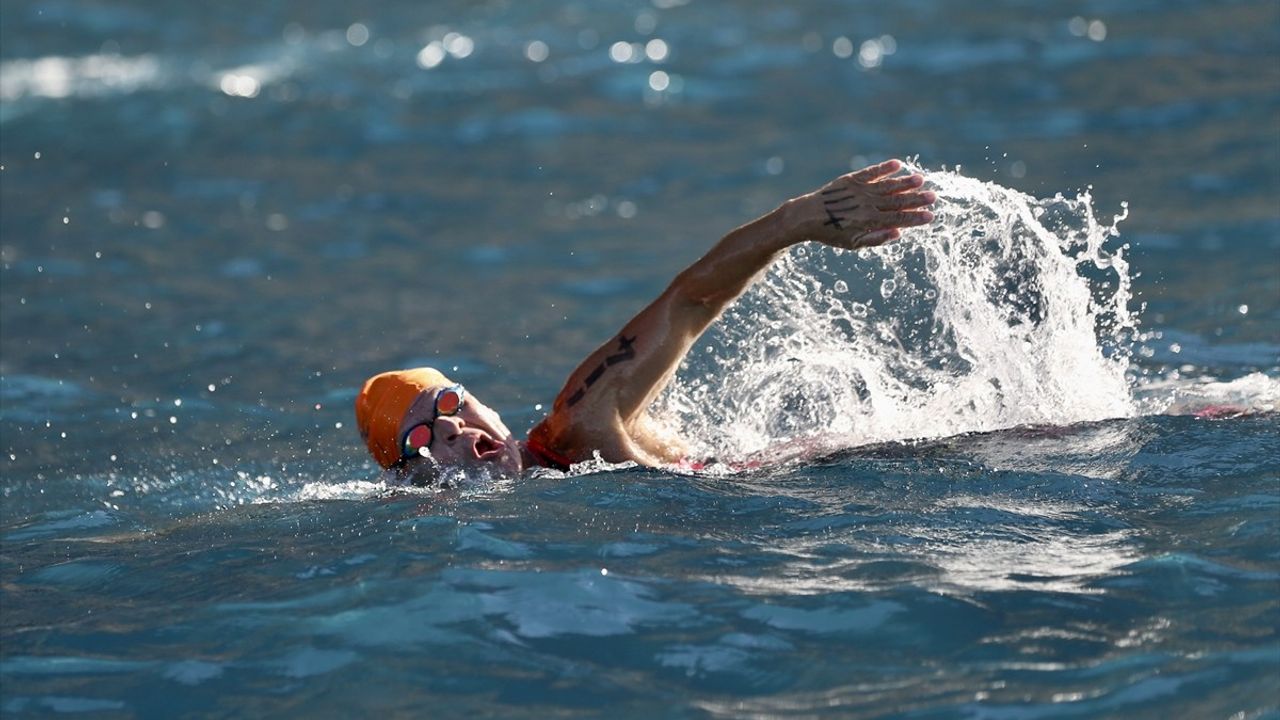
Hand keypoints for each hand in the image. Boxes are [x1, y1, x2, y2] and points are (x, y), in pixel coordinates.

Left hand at [785, 159, 934, 249]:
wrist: (807, 217)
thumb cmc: (831, 233)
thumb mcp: (853, 244)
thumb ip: (876, 239)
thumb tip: (899, 233)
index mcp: (869, 222)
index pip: (897, 220)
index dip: (915, 218)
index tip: (930, 216)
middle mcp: (866, 204)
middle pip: (896, 202)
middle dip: (916, 200)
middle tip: (934, 197)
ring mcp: (859, 190)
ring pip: (887, 186)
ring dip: (905, 183)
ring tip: (921, 179)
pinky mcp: (851, 180)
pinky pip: (871, 172)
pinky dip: (884, 168)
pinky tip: (898, 164)